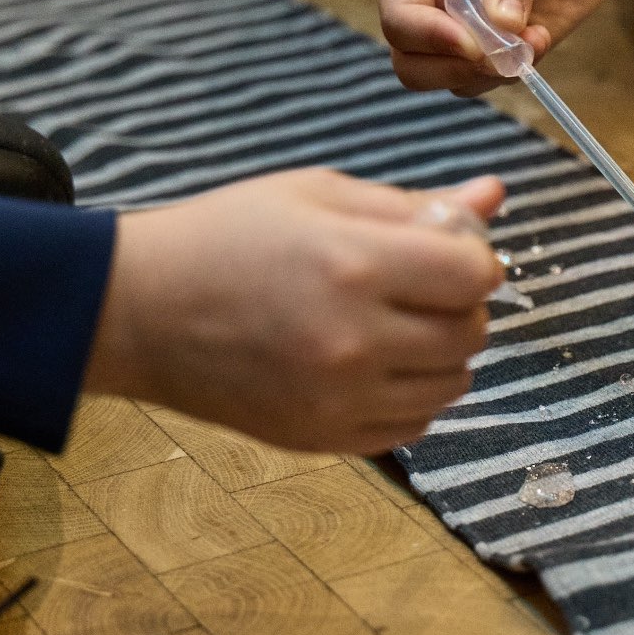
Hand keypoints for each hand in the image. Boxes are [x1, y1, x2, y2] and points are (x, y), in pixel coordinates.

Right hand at [85, 169, 506, 453]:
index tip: (444, 251)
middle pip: (471, 333)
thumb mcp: (318, 195)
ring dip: (440, 353)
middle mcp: (354, 340)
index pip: (476, 274)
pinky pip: (414, 424)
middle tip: (416, 285)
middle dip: (458, 304)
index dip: (471, 258)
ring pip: (453, 384)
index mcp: (355, 264)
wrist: (138, 311)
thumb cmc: (228, 237)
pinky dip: (410, 394)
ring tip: (392, 323)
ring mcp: (339, 399)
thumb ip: (412, 204)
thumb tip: (495, 196)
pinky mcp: (324, 439)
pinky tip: (372, 364)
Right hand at [380, 0, 633, 93]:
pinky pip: (495, 79)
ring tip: (533, 36)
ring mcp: (467, 31)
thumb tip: (503, 26)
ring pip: (455, 79)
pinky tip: (541, 36)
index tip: (472, 42)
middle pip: (413, 66)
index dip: (429, 38)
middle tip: (499, 53)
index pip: (399, 20)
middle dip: (455, 67)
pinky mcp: (503, 48)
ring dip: (494, 70)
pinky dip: (516, 69)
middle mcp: (431, 5)